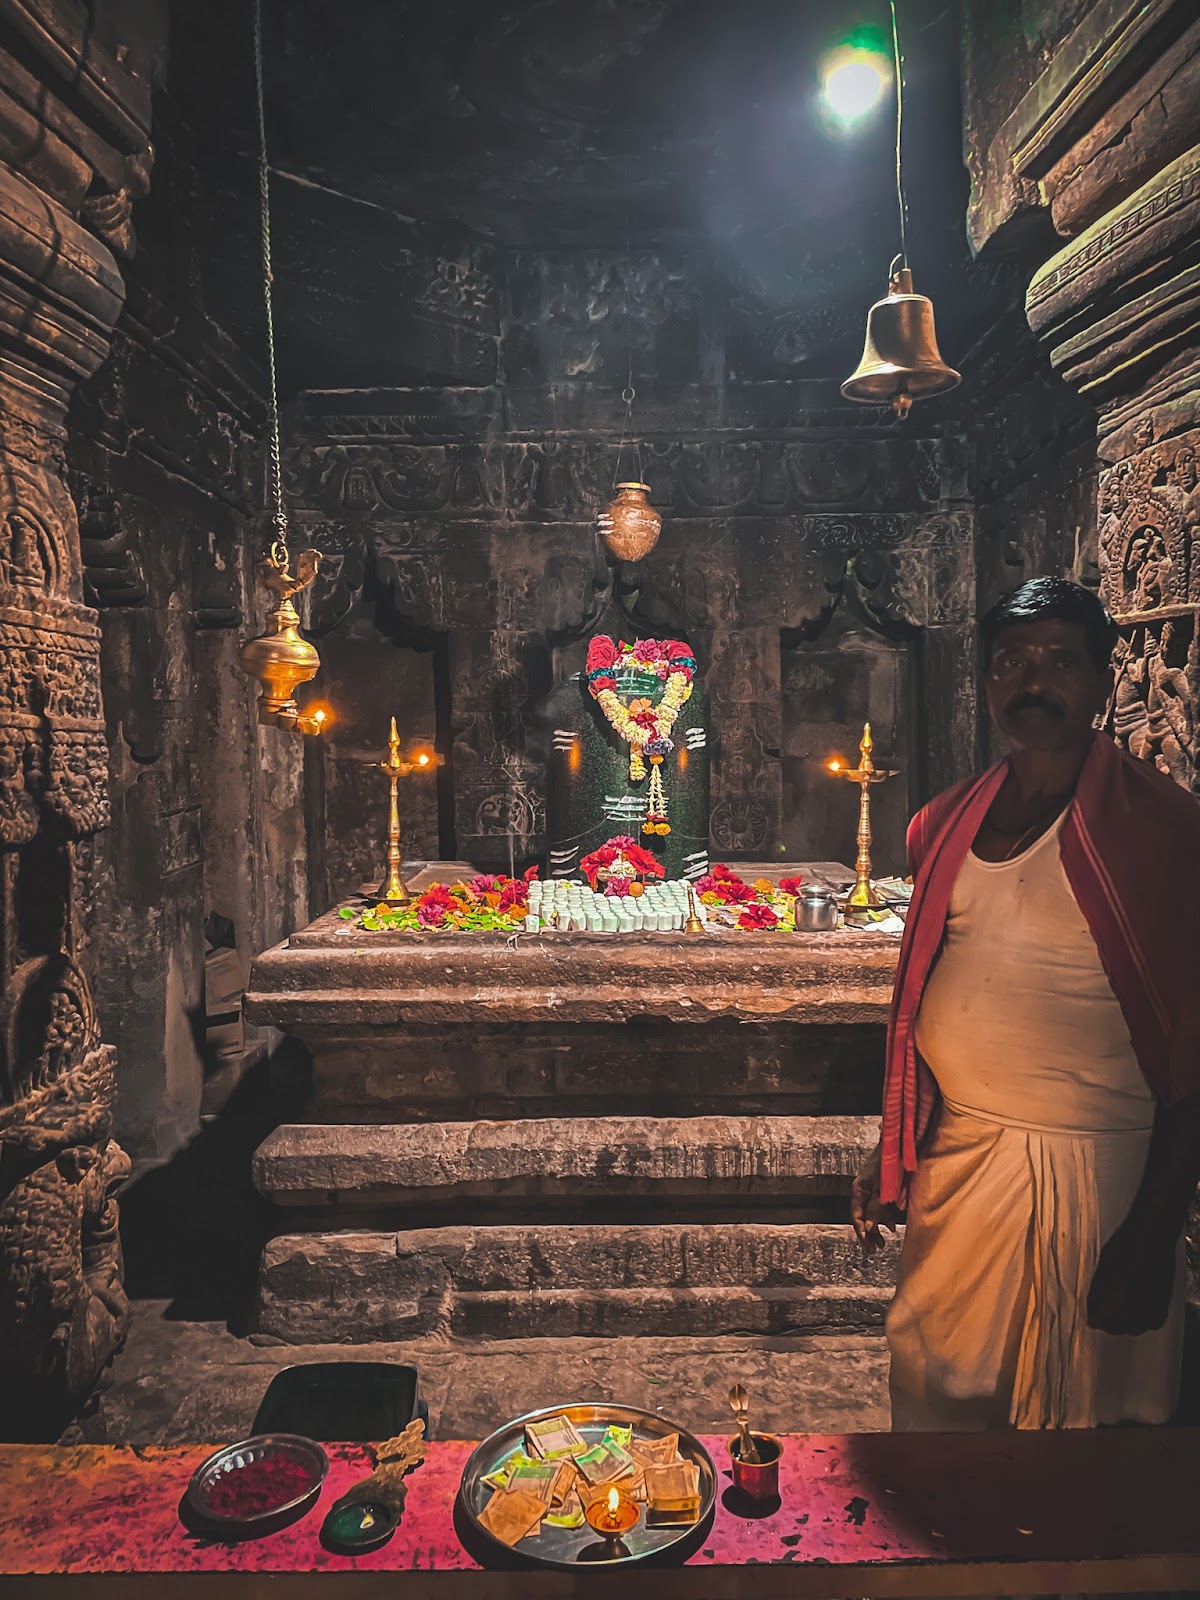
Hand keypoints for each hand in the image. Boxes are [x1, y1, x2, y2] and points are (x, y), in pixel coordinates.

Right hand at [850, 1144, 897, 1257]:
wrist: (898, 1145)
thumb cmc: (888, 1164)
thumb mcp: (882, 1189)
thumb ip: (875, 1209)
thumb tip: (869, 1228)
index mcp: (858, 1190)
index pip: (856, 1217)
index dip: (862, 1233)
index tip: (869, 1247)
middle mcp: (863, 1190)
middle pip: (863, 1217)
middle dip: (869, 1234)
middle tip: (875, 1249)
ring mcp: (872, 1189)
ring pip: (872, 1213)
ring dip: (877, 1228)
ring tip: (883, 1242)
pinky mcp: (882, 1188)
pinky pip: (880, 1207)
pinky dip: (885, 1217)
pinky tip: (891, 1225)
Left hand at [1086, 1217, 1176, 1334]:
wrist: (1151, 1237)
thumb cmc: (1124, 1246)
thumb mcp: (1102, 1267)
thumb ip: (1096, 1292)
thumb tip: (1091, 1309)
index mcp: (1116, 1297)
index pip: (1099, 1320)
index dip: (1093, 1317)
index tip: (1091, 1314)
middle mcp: (1135, 1306)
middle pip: (1116, 1328)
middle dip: (1106, 1323)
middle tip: (1102, 1312)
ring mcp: (1151, 1306)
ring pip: (1135, 1329)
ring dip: (1124, 1325)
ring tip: (1118, 1313)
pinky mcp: (1163, 1302)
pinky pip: (1153, 1323)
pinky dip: (1144, 1322)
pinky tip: (1138, 1313)